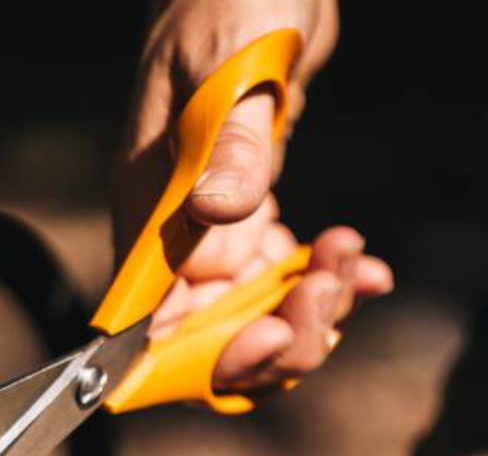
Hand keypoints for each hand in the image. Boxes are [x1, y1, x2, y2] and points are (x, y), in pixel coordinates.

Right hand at [115, 0, 392, 392]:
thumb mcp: (237, 63)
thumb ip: (228, 142)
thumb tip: (214, 212)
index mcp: (148, 202)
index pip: (150, 310)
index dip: (203, 345)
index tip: (267, 336)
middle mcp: (168, 230)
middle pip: (200, 331)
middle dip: (270, 334)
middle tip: (330, 295)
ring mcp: (204, 230)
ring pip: (242, 312)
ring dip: (304, 308)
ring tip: (352, 263)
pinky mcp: (240, 222)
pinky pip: (271, 279)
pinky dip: (315, 282)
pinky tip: (353, 260)